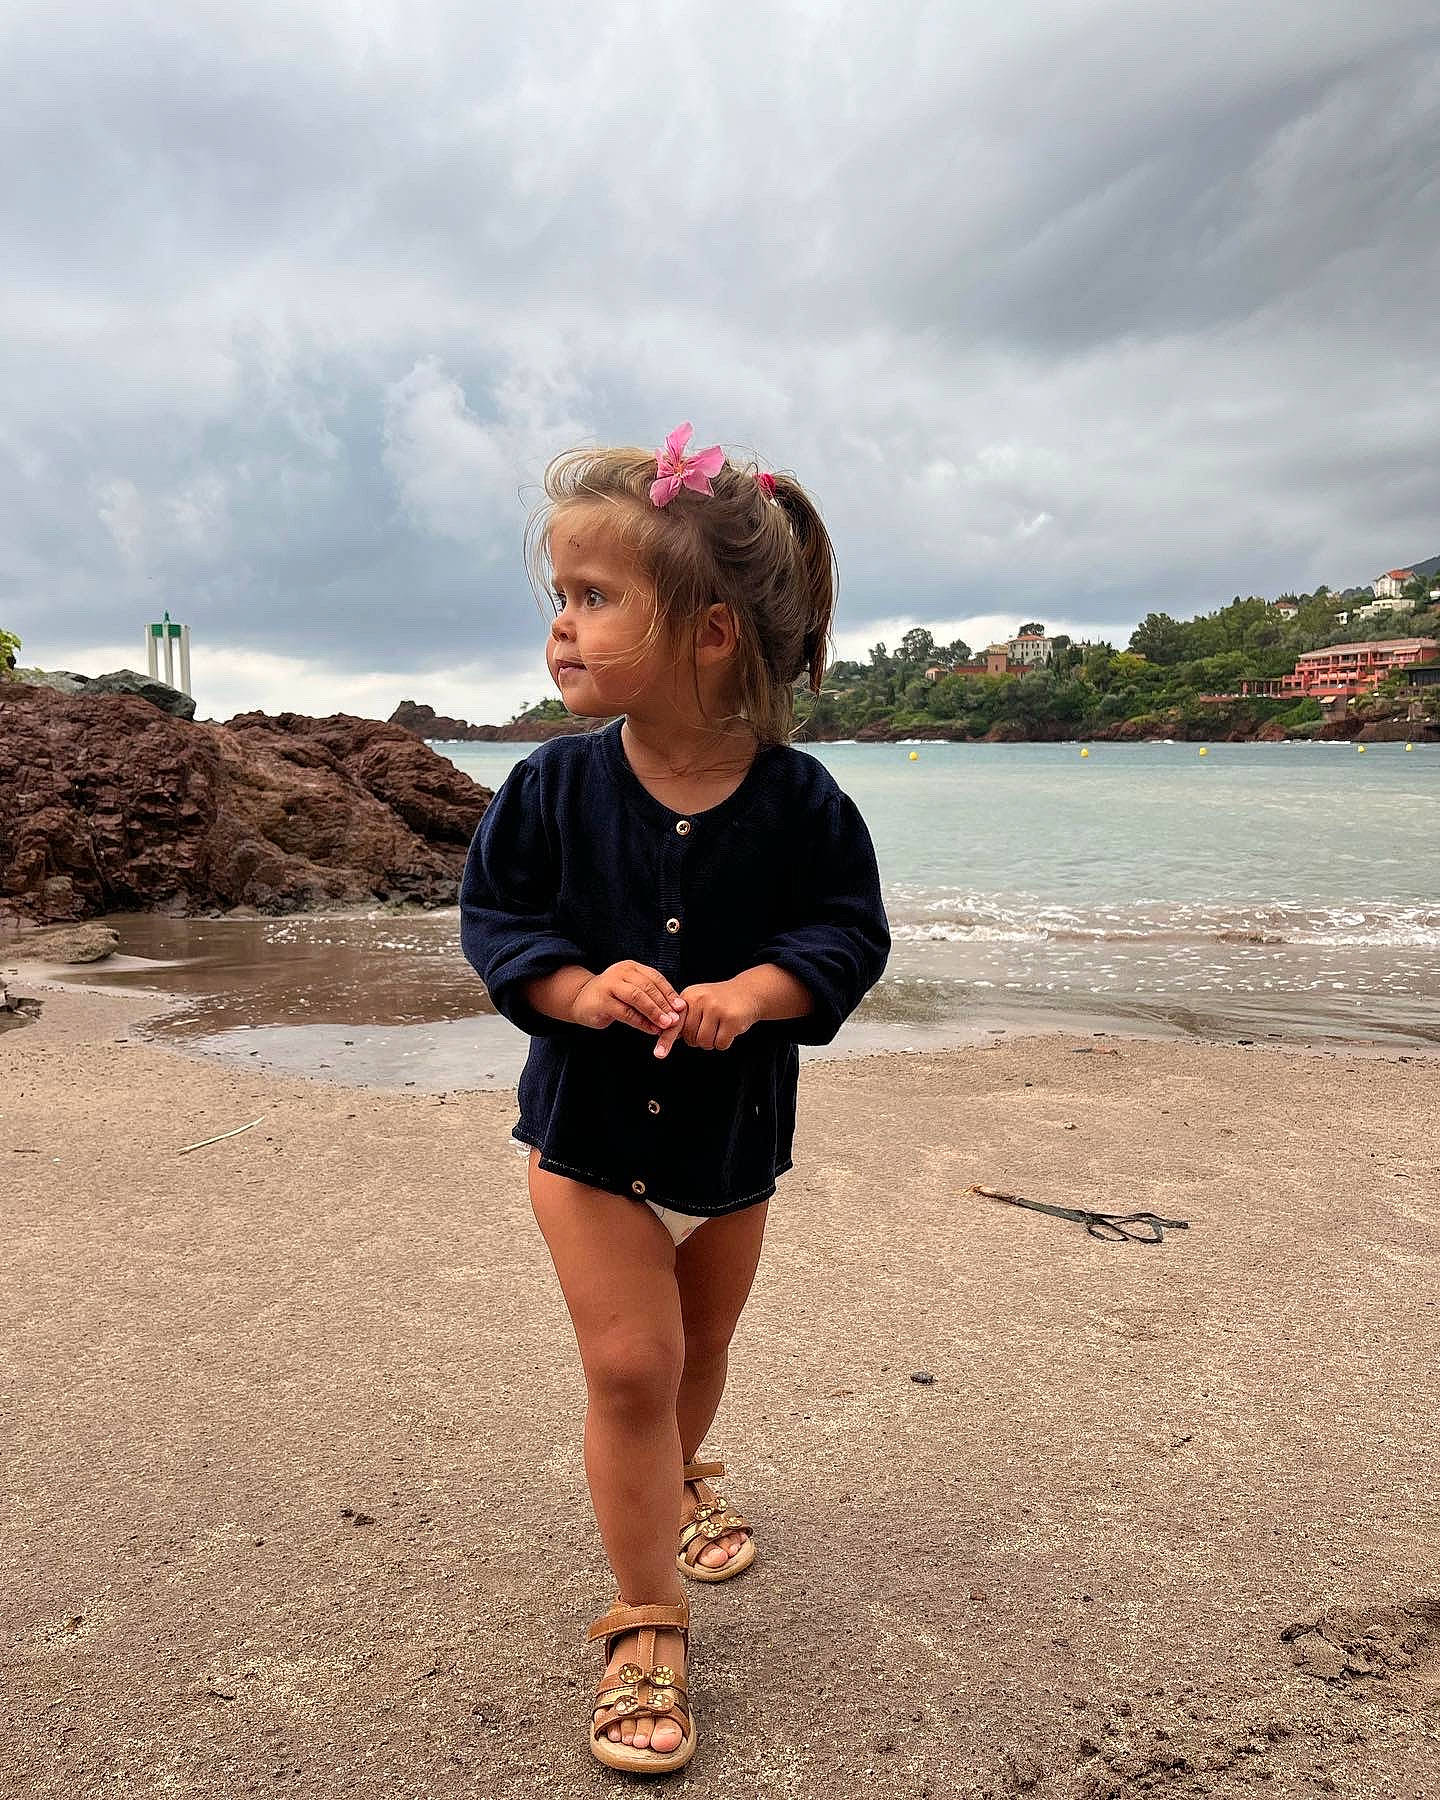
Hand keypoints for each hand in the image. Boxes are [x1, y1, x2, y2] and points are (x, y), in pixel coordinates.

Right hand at [572, 961, 686, 1036]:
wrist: (580, 1000)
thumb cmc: (611, 997)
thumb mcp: (631, 990)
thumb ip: (649, 995)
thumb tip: (676, 1008)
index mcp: (631, 967)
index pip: (655, 978)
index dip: (669, 992)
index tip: (681, 1007)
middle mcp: (620, 972)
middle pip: (648, 987)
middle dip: (664, 1004)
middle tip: (676, 1018)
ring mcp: (609, 985)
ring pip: (637, 997)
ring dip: (654, 1012)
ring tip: (666, 1024)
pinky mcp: (602, 1002)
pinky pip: (626, 1012)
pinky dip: (641, 1022)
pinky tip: (651, 1029)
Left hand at [652, 978, 760, 1057]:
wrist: (749, 992)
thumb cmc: (722, 1000)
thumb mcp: (699, 1001)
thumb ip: (685, 1017)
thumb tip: (670, 1036)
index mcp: (689, 996)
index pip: (675, 1023)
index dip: (666, 1039)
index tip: (659, 1053)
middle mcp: (701, 1000)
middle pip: (690, 1037)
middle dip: (699, 1038)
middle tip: (710, 1027)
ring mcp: (717, 1008)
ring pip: (704, 1042)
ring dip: (712, 1041)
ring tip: (719, 1027)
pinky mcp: (731, 1018)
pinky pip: (720, 1044)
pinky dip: (725, 1042)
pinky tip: (729, 1029)